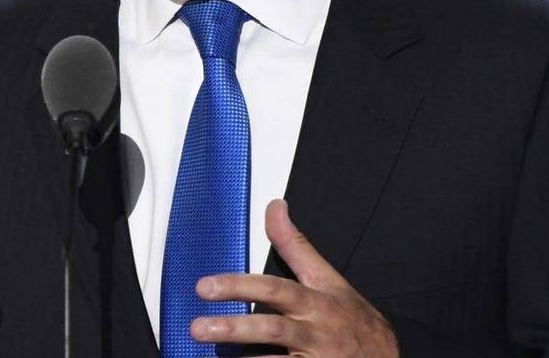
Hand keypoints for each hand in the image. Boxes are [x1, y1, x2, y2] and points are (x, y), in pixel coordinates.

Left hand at [191, 199, 398, 356]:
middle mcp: (315, 332)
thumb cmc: (351, 318)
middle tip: (197, 327)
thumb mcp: (328, 279)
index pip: (275, 289)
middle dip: (233, 328)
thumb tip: (274, 207)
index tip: (204, 286)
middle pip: (271, 329)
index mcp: (316, 302)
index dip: (239, 286)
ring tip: (207, 355)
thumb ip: (295, 245)